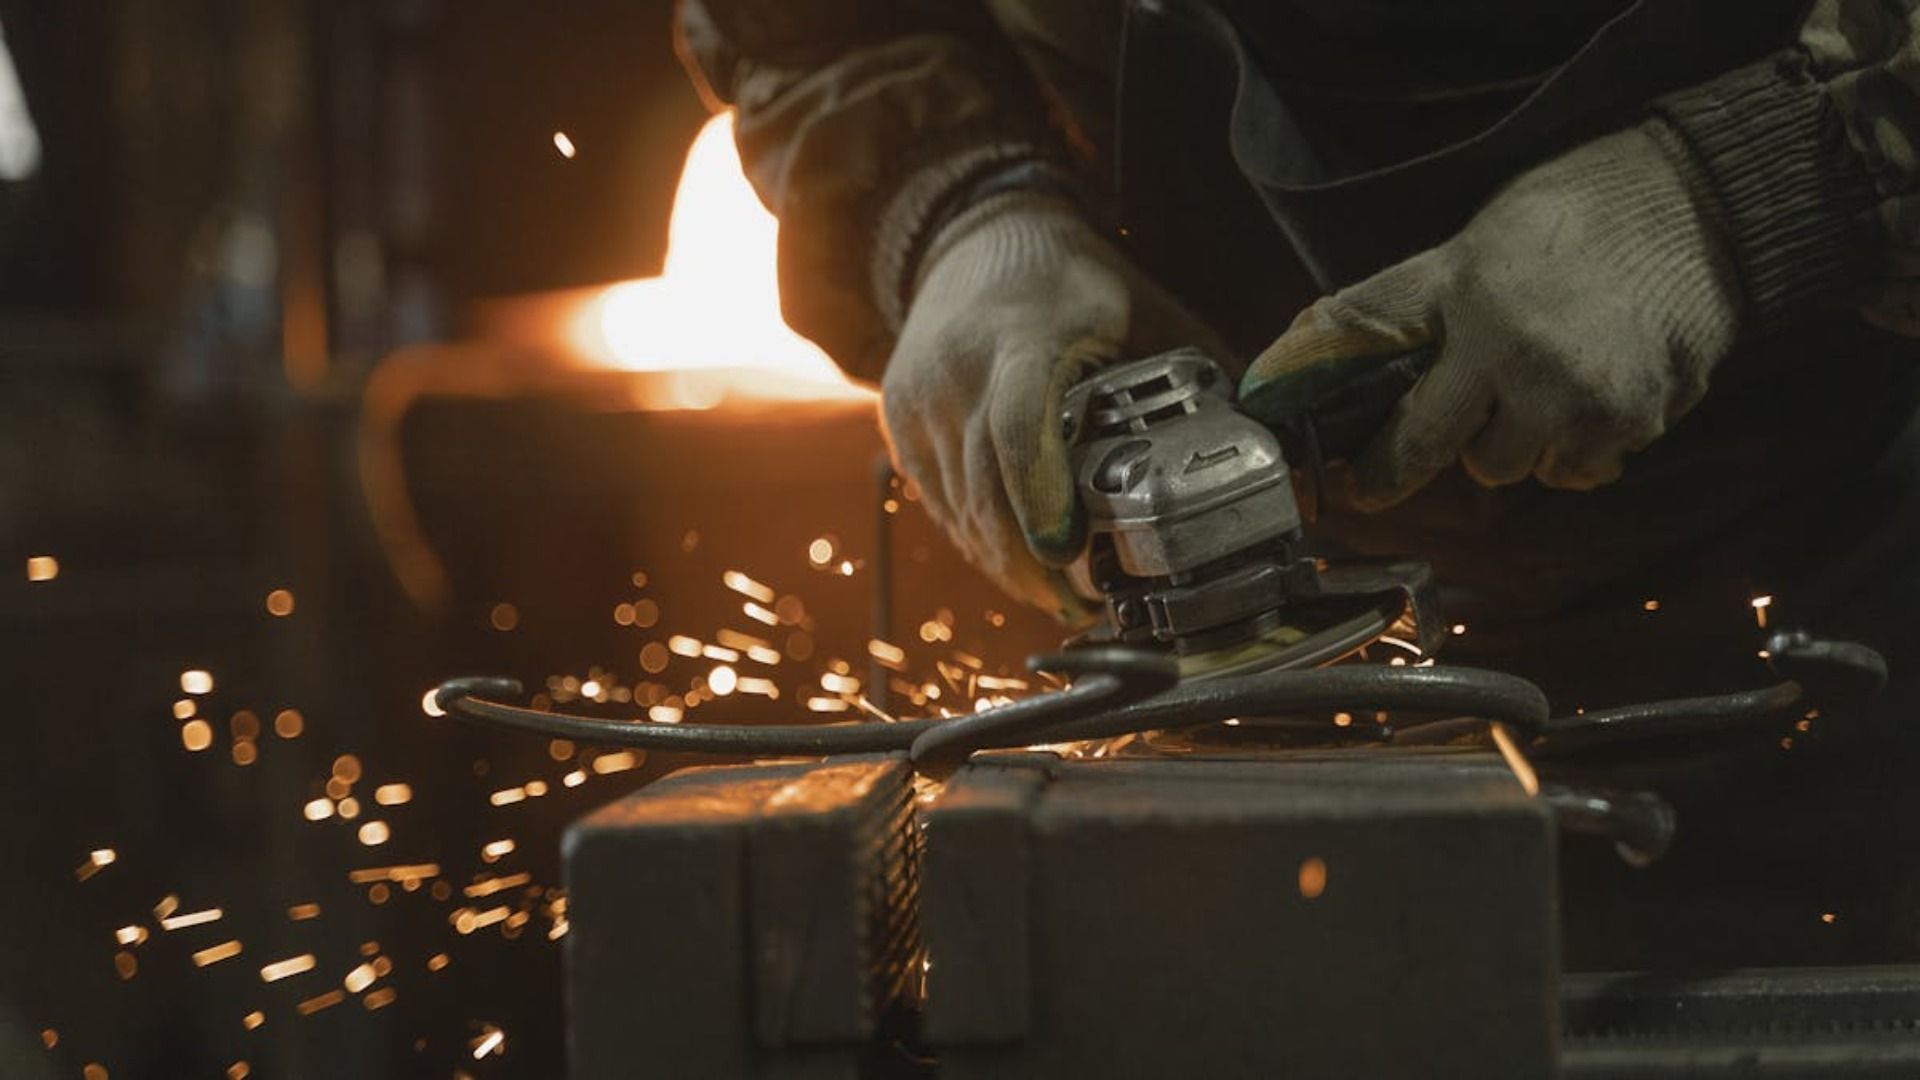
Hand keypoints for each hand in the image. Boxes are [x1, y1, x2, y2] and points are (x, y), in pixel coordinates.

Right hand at [882, 193, 1226, 618]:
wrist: (975, 240)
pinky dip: (979, 541)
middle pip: (986, 489)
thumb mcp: (1141, 311)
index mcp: (1023, 337)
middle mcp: (959, 370)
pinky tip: (1017, 566)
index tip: (1068, 555)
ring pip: (960, 510)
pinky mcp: (900, 423)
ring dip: (1006, 565)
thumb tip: (1262, 437)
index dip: (1041, 500)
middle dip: (1032, 564)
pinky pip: (940, 503)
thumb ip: (1192, 373)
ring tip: (1058, 600)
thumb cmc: (1071, 282)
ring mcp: (920, 399)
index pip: (1017, 428)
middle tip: (1082, 607)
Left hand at [1239, 122, 1742, 510]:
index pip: (1406, 421)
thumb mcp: (1462, 250)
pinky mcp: (1643, 420)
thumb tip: (1287, 355)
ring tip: (1540, 382)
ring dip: (1521, 443)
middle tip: (1471, 403)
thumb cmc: (1567, 219)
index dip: (1379, 465)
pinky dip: (1578, 443)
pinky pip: (1584, 467)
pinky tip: (1590, 389)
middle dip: (1455, 443)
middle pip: (1462, 459)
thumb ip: (1384, 310)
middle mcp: (1530, 371)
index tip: (1353, 486)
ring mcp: (1590, 402)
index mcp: (1476, 321)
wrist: (1697, 204)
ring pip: (1522, 469)